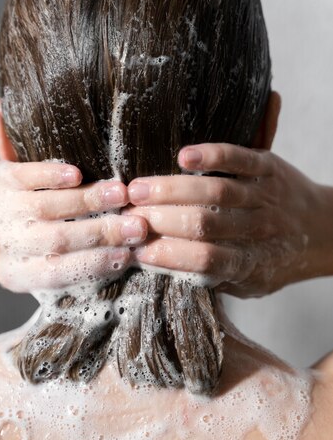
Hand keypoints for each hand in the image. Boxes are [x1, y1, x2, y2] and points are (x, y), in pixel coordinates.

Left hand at [0, 161, 146, 291]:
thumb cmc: (12, 247)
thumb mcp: (28, 266)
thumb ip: (68, 268)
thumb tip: (120, 266)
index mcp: (14, 273)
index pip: (58, 273)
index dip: (93, 265)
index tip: (126, 256)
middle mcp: (5, 244)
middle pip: (58, 239)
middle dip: (102, 233)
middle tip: (137, 226)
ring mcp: (1, 209)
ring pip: (49, 206)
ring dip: (89, 200)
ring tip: (121, 195)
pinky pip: (30, 176)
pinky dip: (54, 175)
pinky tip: (79, 175)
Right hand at [124, 143, 332, 296]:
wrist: (320, 231)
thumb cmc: (273, 260)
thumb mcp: (248, 284)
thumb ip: (211, 278)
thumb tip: (161, 270)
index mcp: (250, 265)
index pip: (206, 262)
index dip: (169, 256)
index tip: (137, 251)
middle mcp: (258, 231)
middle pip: (204, 225)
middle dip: (160, 219)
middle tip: (126, 215)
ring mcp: (264, 197)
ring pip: (215, 192)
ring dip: (172, 190)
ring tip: (137, 189)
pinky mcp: (268, 168)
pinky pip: (239, 159)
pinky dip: (212, 155)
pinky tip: (183, 156)